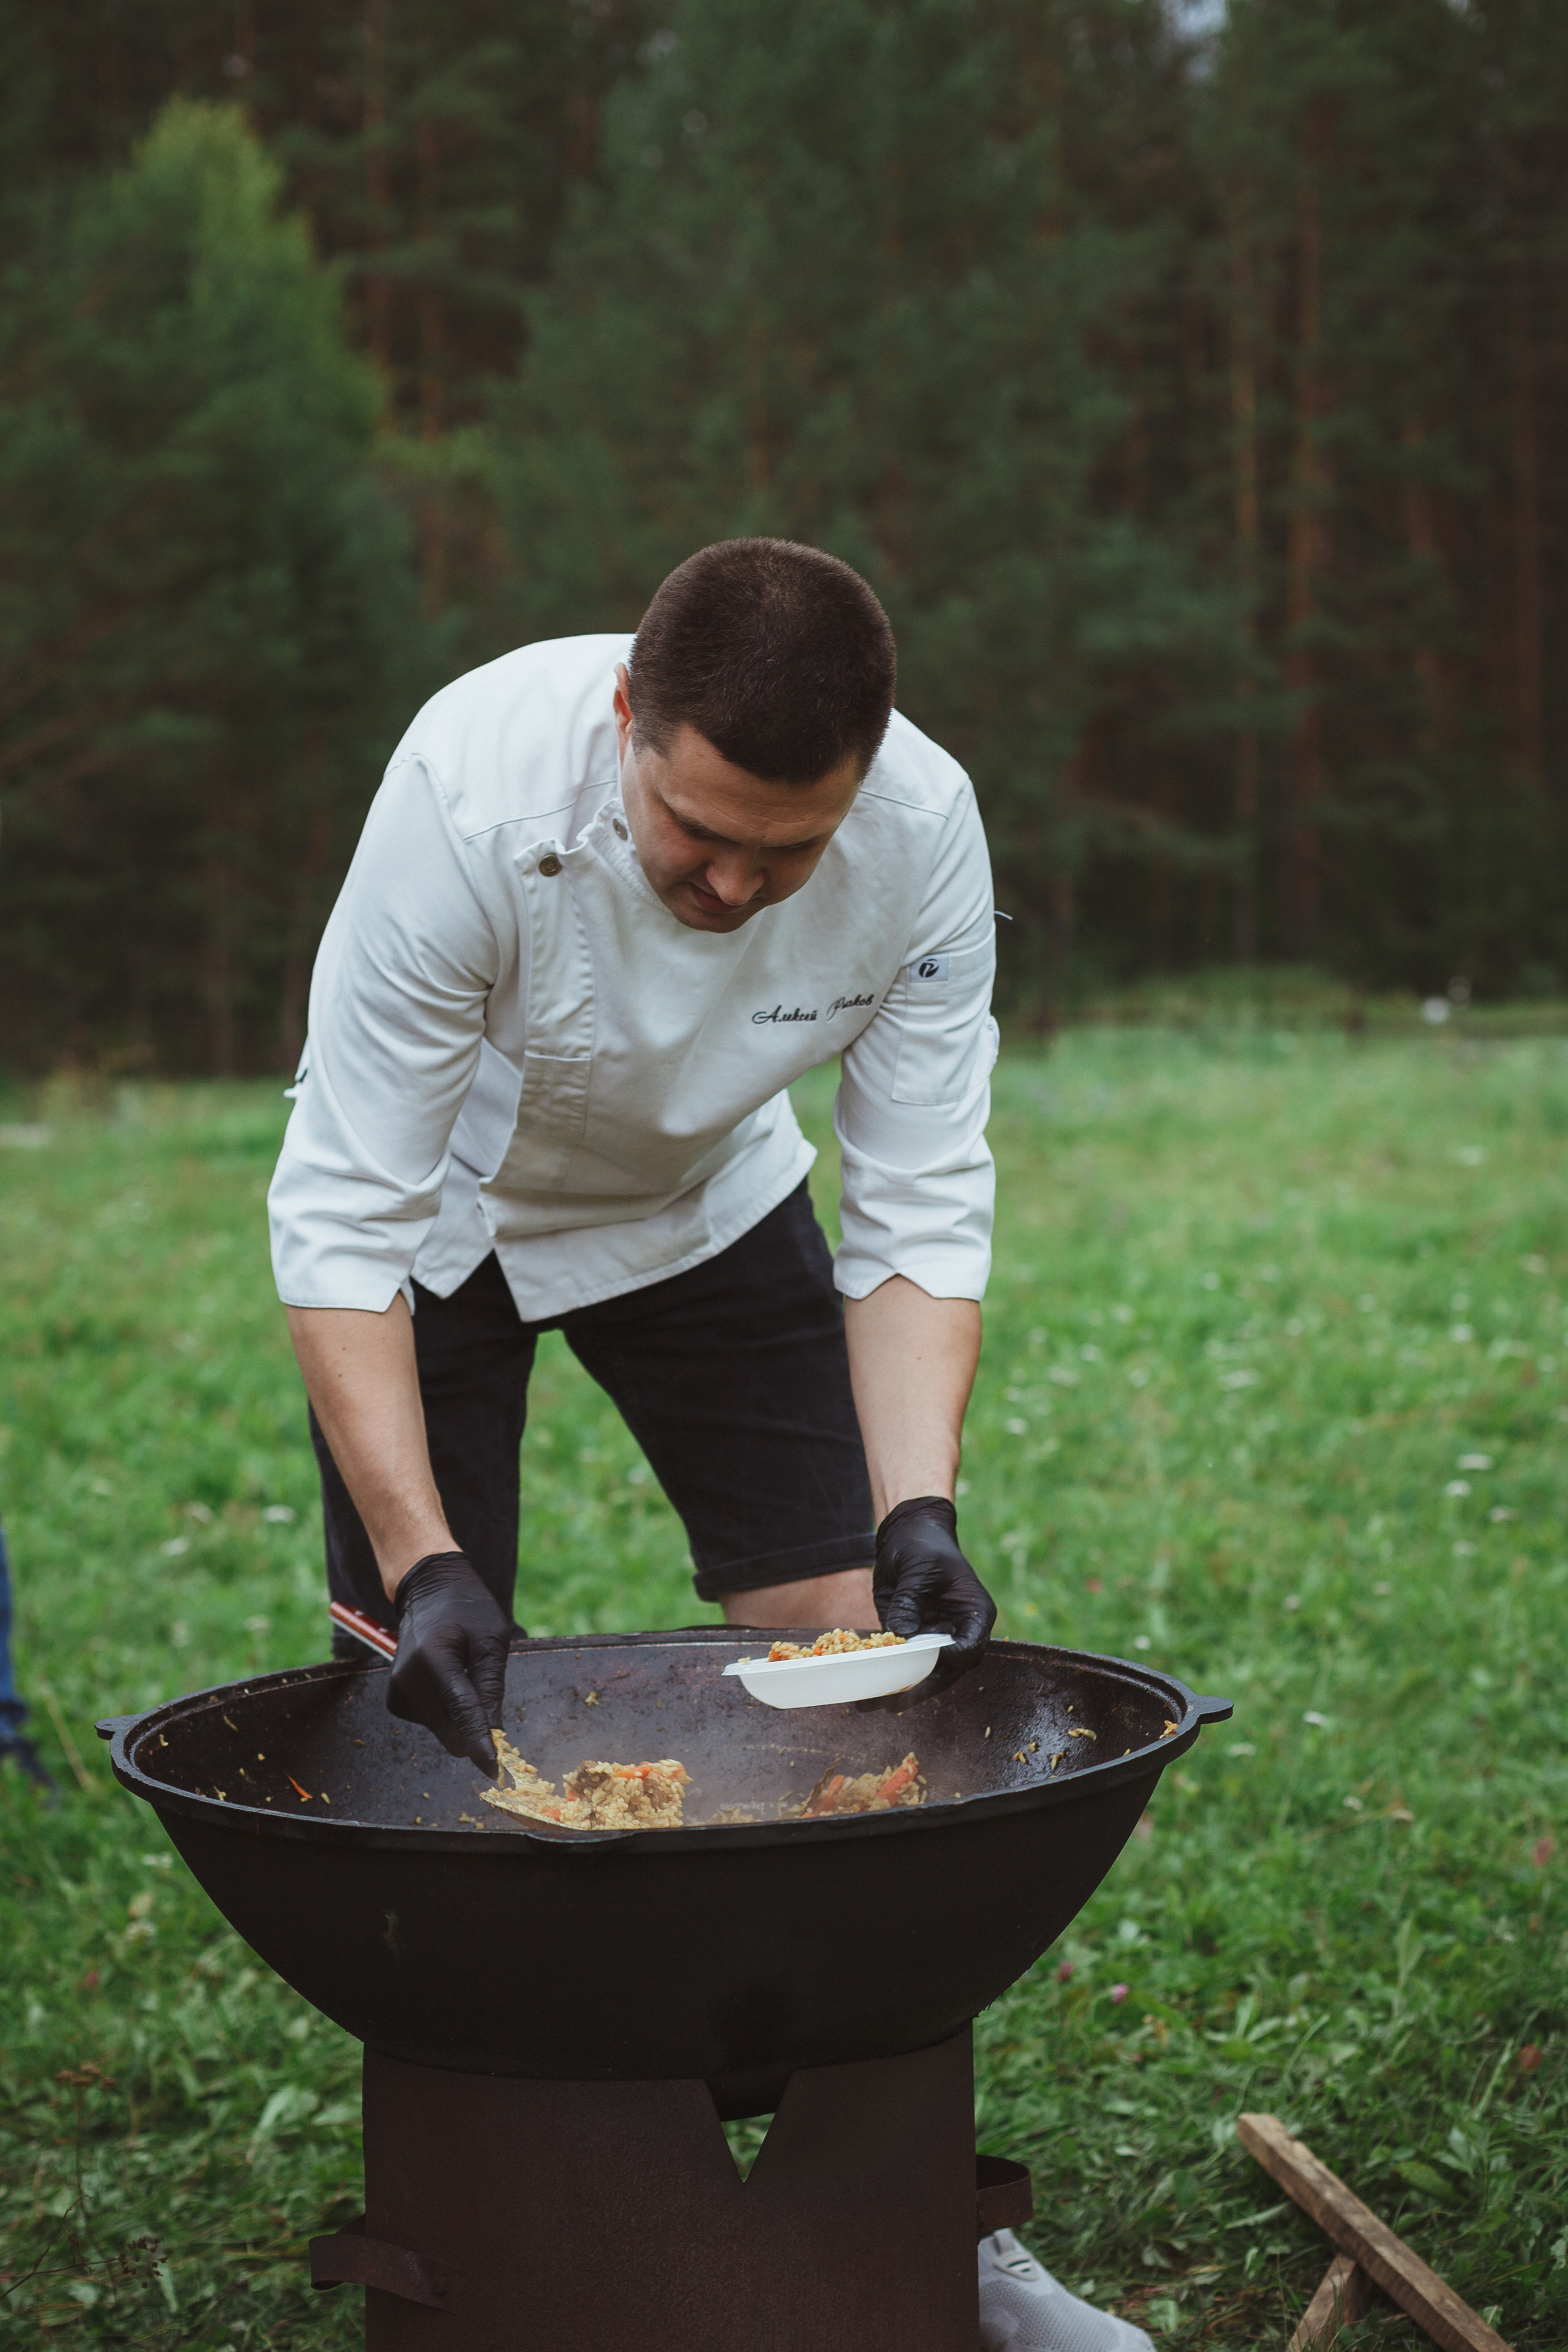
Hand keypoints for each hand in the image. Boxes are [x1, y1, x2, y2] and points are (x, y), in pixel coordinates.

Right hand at [388, 1552, 510, 1774]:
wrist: (429, 1590)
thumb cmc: (467, 1609)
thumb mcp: (492, 1639)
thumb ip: (491, 1687)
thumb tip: (493, 1732)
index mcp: (434, 1660)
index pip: (461, 1711)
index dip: (480, 1742)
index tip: (493, 1769)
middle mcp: (407, 1679)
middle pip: (450, 1727)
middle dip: (474, 1725)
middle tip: (487, 1694)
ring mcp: (397, 1690)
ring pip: (441, 1728)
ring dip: (458, 1714)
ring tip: (461, 1672)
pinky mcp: (394, 1699)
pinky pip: (429, 1721)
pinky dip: (443, 1710)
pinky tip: (445, 1680)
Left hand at [873, 1495, 994, 1697]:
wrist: (907, 1533)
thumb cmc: (923, 1545)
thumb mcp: (918, 1568)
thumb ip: (911, 1601)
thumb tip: (901, 1636)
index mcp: (973, 1614)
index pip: (969, 1649)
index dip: (949, 1661)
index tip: (925, 1662)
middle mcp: (956, 1632)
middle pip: (944, 1672)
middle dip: (918, 1689)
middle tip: (890, 1702)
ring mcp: (932, 1637)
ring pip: (921, 1674)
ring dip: (896, 1690)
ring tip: (867, 1704)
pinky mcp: (909, 1638)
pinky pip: (900, 1663)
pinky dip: (884, 1676)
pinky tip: (862, 1689)